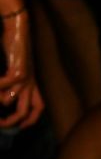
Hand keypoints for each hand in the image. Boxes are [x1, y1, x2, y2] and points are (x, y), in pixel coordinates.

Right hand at [0, 10, 43, 128]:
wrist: (18, 31)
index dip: (30, 120)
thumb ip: (13, 83)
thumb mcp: (16, 69)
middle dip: (12, 121)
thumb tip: (5, 98)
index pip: (38, 107)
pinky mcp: (19, 71)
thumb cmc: (15, 49)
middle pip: (26, 111)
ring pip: (10, 101)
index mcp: (33, 83)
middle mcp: (31, 82)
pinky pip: (5, 87)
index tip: (20, 127)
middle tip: (1, 124)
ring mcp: (26, 77)